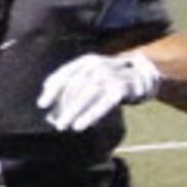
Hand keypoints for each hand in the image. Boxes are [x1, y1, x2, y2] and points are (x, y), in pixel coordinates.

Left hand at [37, 51, 159, 131]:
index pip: (65, 73)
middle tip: (55, 122)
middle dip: (62, 105)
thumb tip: (50, 113)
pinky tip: (80, 125)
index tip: (41, 104)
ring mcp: (111, 75)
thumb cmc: (111, 80)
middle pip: (75, 86)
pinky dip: (90, 115)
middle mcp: (98, 64)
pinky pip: (103, 104)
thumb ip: (73, 91)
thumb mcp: (92, 78)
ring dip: (73, 111)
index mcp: (87, 61)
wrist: (144, 76)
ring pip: (87, 94)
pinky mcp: (121, 88)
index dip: (52, 89)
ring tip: (63, 126)